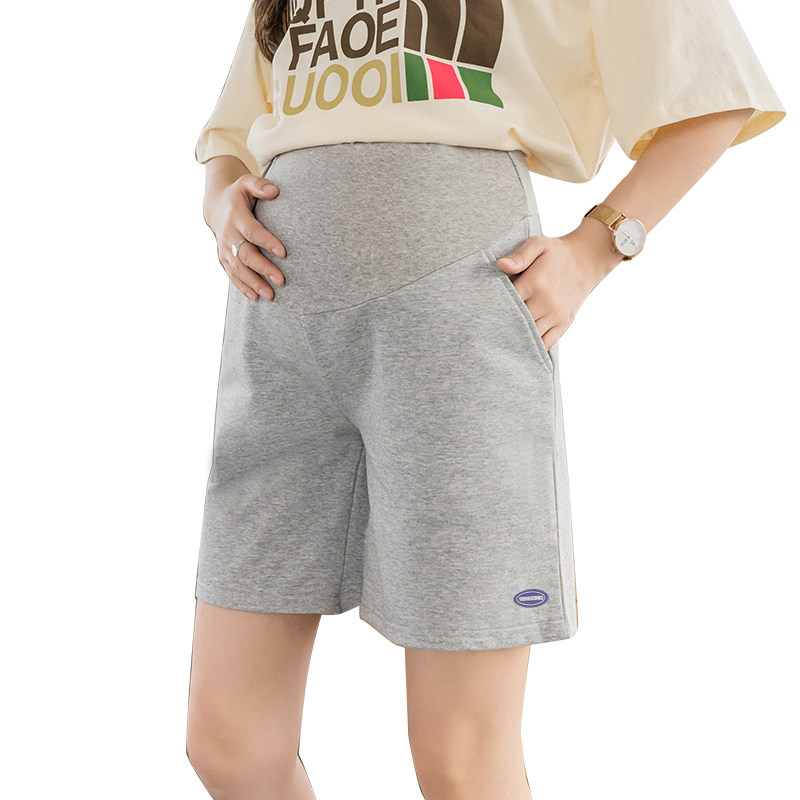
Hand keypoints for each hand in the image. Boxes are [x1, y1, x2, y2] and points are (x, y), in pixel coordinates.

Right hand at [203, 171, 286, 300]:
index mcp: (236, 217)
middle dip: (263, 269)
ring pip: (238, 269)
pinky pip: (232, 275)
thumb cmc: (239, 194)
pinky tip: (255, 297)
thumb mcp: (246, 183)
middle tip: (281, 280)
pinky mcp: (224, 258)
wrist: (215, 205)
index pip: (252, 231)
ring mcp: (225, 248)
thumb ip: (259, 186)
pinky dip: (243, 287)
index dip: (267, 241)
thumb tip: (275, 191)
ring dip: (254, 283)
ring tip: (271, 295)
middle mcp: (228, 235)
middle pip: (246, 255)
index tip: (284, 252)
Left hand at [495, 218, 622, 348]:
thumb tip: (500, 265)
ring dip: (515, 337)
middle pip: (516, 321)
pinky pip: (546, 343)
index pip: (507, 301)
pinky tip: (522, 345)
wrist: (589, 259)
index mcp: (535, 283)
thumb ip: (520, 255)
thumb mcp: (538, 244)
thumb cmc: (558, 252)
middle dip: (502, 324)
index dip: (494, 306)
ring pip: (529, 334)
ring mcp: (555, 315)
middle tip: (486, 328)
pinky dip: (534, 347)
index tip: (483, 310)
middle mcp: (545, 302)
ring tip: (500, 338)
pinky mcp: (564, 323)